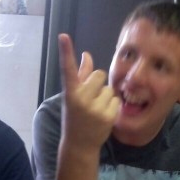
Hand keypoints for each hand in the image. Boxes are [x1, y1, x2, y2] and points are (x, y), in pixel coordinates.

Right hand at [58, 33, 119, 151]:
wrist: (79, 143)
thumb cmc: (75, 116)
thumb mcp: (74, 96)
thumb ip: (82, 74)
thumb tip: (87, 54)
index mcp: (70, 92)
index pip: (68, 69)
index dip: (66, 52)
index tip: (63, 36)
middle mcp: (81, 99)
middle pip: (99, 74)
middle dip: (98, 83)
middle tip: (90, 98)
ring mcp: (94, 108)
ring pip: (109, 88)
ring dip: (105, 96)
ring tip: (96, 109)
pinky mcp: (108, 116)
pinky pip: (116, 100)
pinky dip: (112, 106)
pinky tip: (103, 115)